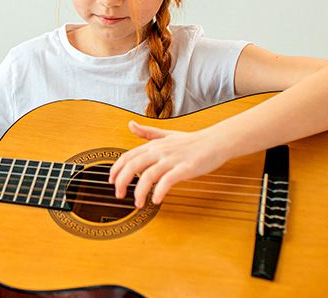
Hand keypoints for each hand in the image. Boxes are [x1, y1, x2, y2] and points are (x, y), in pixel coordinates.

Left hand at [109, 121, 229, 207]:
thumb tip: (130, 125)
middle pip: (133, 166)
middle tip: (119, 195)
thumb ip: (147, 132)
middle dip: (122, 182)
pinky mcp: (185, 168)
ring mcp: (172, 159)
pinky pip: (168, 181)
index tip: (111, 181)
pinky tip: (156, 200)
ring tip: (138, 203)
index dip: (116, 169)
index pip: (127, 156)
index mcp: (154, 145)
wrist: (216, 141)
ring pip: (148, 175)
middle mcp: (160, 151)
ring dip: (139, 191)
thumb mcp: (167, 134)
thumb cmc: (192, 141)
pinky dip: (159, 191)